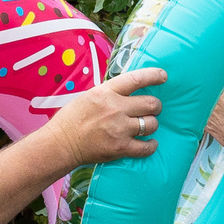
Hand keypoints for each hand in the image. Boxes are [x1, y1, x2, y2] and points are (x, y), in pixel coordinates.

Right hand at [51, 67, 166, 165]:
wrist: (60, 143)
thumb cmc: (72, 119)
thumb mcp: (90, 96)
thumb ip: (110, 92)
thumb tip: (130, 90)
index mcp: (106, 92)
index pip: (136, 79)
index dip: (154, 76)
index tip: (163, 76)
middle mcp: (115, 108)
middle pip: (151, 103)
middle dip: (155, 106)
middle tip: (152, 109)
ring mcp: (119, 129)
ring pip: (151, 124)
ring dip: (152, 125)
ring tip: (146, 126)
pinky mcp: (120, 148)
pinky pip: (146, 147)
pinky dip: (151, 145)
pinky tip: (150, 143)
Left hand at [207, 73, 223, 167]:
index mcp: (222, 99)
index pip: (211, 85)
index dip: (209, 81)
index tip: (209, 76)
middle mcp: (212, 108)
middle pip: (203, 95)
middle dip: (204, 90)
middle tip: (202, 84)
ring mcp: (208, 118)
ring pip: (199, 106)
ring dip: (200, 101)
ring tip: (198, 96)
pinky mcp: (206, 127)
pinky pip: (198, 118)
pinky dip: (199, 114)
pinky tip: (200, 112)